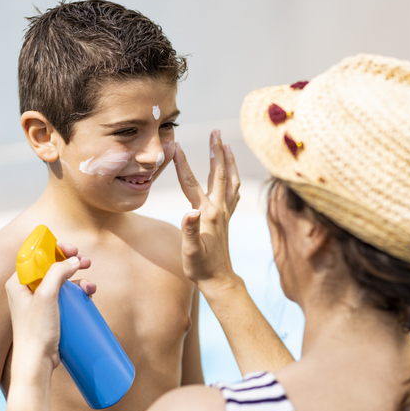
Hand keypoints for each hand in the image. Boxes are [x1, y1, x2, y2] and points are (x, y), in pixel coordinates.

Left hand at [4, 244, 95, 370]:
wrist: (36, 363)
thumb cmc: (36, 330)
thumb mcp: (46, 295)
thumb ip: (58, 272)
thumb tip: (73, 260)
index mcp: (18, 282)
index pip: (36, 256)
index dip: (55, 249)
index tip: (72, 250)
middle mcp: (26, 291)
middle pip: (51, 268)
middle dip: (70, 263)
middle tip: (86, 262)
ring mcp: (38, 303)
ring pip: (61, 283)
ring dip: (78, 279)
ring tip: (90, 285)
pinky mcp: (49, 315)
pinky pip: (65, 297)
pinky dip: (77, 293)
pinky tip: (88, 294)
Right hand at [173, 130, 240, 292]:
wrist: (219, 279)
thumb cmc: (200, 266)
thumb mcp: (190, 250)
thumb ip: (189, 230)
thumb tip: (188, 212)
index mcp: (206, 213)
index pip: (191, 182)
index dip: (182, 163)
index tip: (176, 144)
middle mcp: (218, 209)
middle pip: (219, 173)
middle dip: (216, 150)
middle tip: (216, 130)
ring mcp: (225, 213)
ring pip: (230, 180)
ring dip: (228, 161)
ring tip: (227, 145)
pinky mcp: (227, 219)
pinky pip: (234, 192)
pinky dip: (234, 178)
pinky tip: (232, 176)